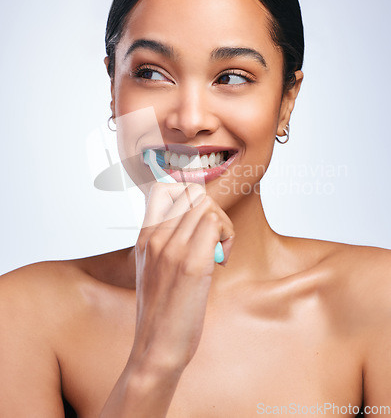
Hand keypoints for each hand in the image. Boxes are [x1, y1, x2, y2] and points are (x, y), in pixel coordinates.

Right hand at [129, 182, 234, 372]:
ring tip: (218, 251)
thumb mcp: (151, 269)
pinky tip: (221, 261)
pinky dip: (226, 237)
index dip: (189, 196)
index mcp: (144, 238)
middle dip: (212, 210)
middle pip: (192, 192)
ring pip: (206, 204)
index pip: (164, 188)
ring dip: (222, 224)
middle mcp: (155, 238)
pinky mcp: (191, 264)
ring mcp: (172, 249)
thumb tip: (190, 225)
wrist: (156, 348)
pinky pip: (215, 224)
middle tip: (215, 239)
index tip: (199, 221)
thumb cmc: (160, 312)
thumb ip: (164, 243)